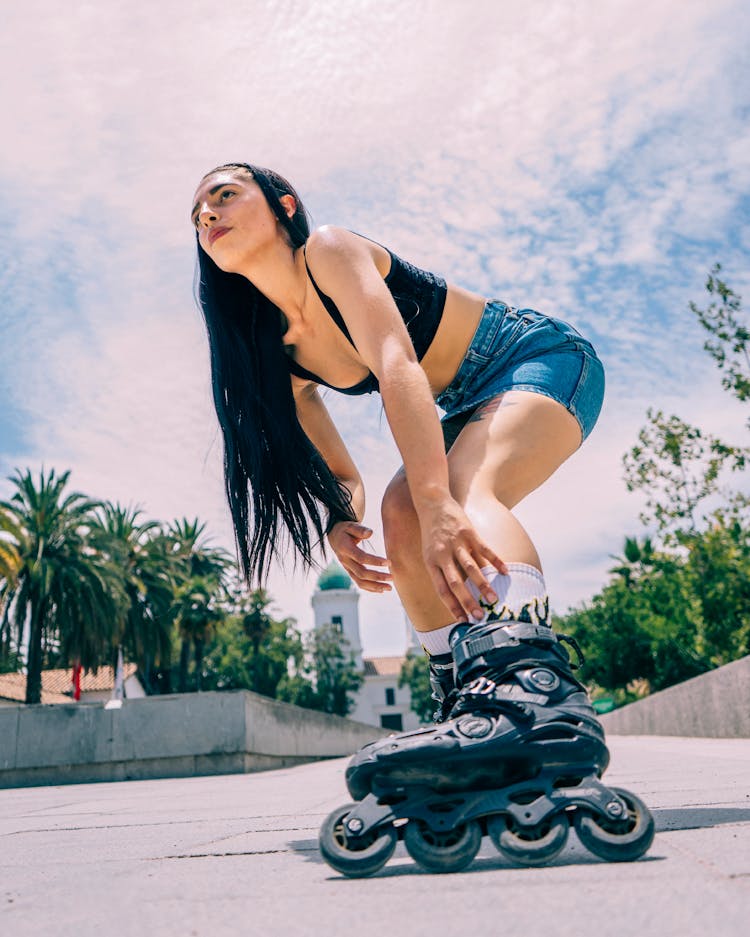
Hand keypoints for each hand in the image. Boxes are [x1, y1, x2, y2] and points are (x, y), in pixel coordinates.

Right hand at [327, 522, 392, 592]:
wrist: (334, 537)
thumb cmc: (345, 530)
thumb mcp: (350, 526)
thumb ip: (360, 529)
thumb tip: (370, 533)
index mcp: (345, 549)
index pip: (361, 558)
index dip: (375, 561)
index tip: (389, 562)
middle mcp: (345, 561)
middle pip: (361, 573)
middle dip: (377, 577)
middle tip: (392, 577)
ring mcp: (347, 568)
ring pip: (360, 581)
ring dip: (375, 586)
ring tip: (389, 588)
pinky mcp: (350, 572)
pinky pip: (359, 583)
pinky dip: (370, 588)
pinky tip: (381, 589)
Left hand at [419, 498, 506, 621]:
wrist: (432, 503)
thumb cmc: (432, 533)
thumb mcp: (430, 554)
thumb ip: (443, 571)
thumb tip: (458, 592)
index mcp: (431, 563)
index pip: (441, 589)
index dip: (452, 606)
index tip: (462, 621)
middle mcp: (443, 555)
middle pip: (456, 583)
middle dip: (468, 601)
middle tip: (479, 617)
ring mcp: (456, 543)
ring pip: (471, 568)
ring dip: (483, 585)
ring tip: (494, 599)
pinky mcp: (469, 532)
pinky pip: (484, 550)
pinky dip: (495, 561)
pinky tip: (505, 572)